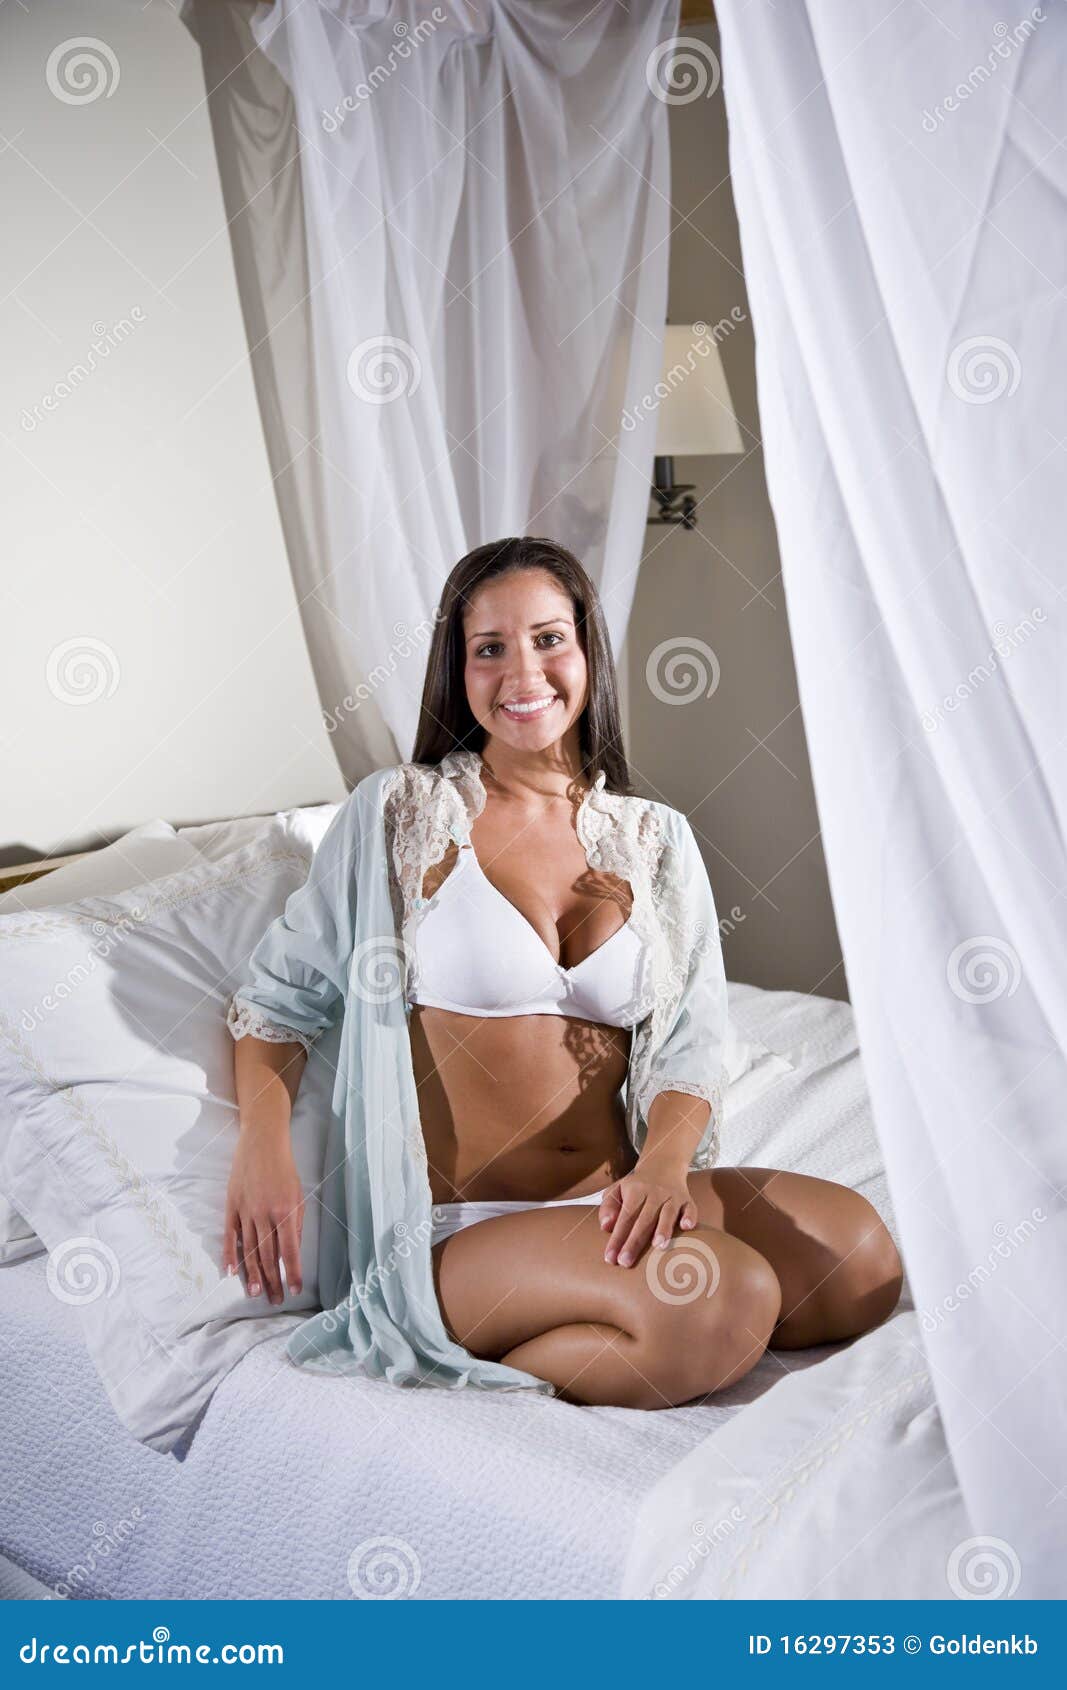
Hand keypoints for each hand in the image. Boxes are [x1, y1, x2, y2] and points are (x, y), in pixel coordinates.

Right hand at [222, 1124, 304, 1304]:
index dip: (293, 1272)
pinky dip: (230, 1255)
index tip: (296, 1289)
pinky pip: (230, 1235)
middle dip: (272, 1280)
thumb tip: (293, 1252)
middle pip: (268, 1255)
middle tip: (275, 1300)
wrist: (262, 1142)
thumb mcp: (298, 1195)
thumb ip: (295, 1224)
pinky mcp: (231, 1206)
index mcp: (286, 1211)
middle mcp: (265, 1214)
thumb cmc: (284, 1169)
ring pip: (249, 1249)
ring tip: (255, 1294)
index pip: (290, 1250)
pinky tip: (231, 1272)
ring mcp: (245, 1211)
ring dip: (252, 1274)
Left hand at [598, 1162, 697, 1267]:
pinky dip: (690, 1217)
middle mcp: (654, 1193)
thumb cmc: (636, 1186)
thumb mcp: (617, 1190)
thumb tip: (605, 1227)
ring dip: (664, 1229)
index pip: (625, 1217)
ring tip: (658, 1246)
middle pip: (644, 1220)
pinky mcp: (687, 1199)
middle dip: (634, 1242)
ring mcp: (672, 1196)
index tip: (610, 1258)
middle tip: (625, 1262)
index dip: (617, 1238)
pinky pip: (690, 1208)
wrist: (663, 1164)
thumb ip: (608, 1207)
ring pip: (668, 1213)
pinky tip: (686, 1227)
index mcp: (635, 1191)